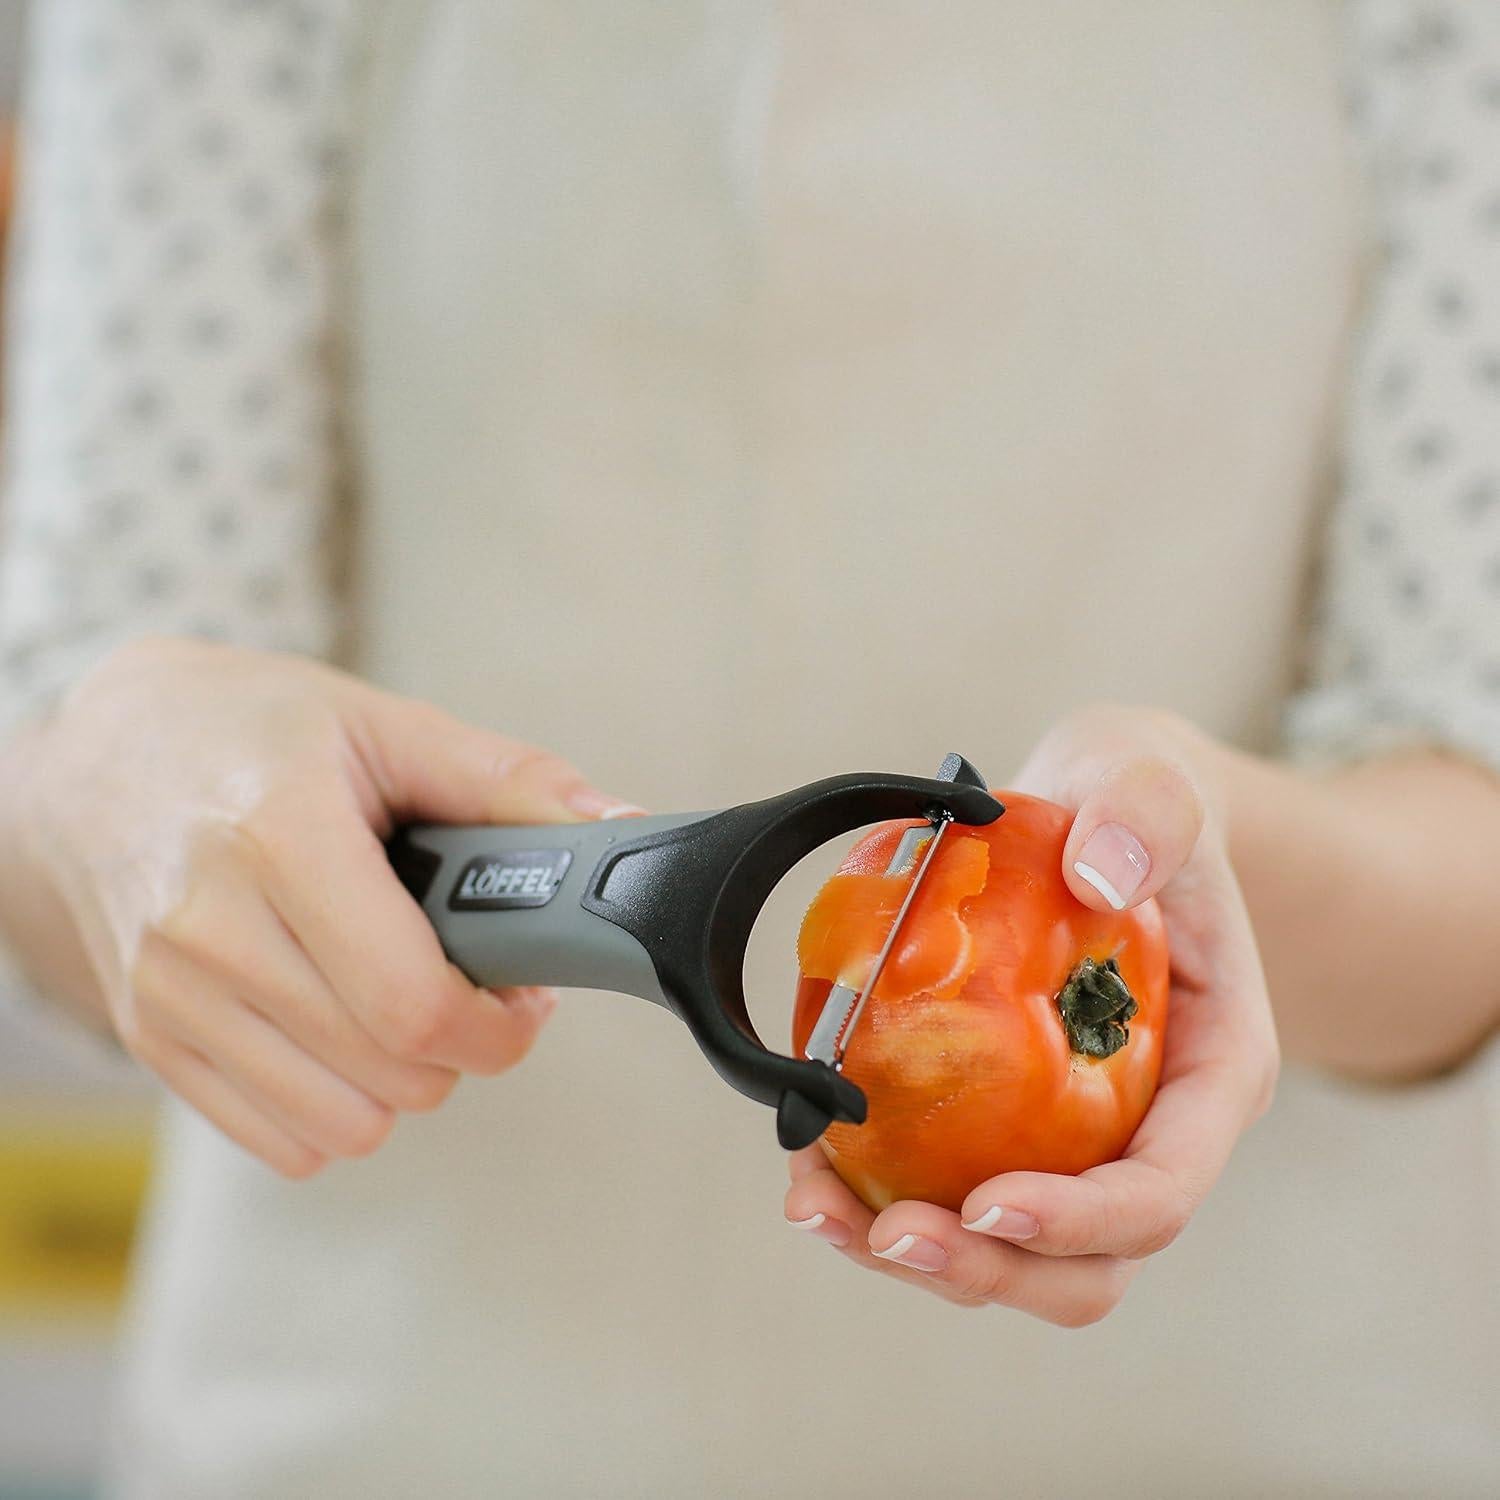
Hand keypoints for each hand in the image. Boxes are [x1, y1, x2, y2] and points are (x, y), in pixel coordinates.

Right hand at [0, 637, 639, 1176]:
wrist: (88, 763)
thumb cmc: (241, 732)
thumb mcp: (381, 724)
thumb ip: (509, 782)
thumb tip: (618, 828)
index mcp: (279, 839)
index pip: (411, 1004)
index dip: (497, 1026)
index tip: (522, 998)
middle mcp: (208, 929)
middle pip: (389, 1074)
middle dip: (462, 1046)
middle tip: (470, 986)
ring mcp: (168, 996)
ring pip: (340, 1124)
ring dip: (400, 1081)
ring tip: (399, 1002)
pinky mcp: (148, 1041)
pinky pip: (277, 1141)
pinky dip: (333, 1106)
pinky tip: (339, 1031)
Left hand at [783, 705, 1277, 1324]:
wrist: (1107, 816)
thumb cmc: (1136, 802)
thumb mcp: (1148, 778)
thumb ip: (1146, 814)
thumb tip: (1103, 877)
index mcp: (1214, 1070)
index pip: (1163, 1186)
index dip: (1082, 1221)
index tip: (987, 1206)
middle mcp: (1153, 1126)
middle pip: (1092, 1259)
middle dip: (989, 1271)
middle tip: (885, 1233)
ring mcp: (1083, 1136)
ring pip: (1018, 1253)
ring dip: (919, 1258)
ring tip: (819, 1209)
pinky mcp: (1017, 1126)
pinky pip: (959, 1193)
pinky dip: (884, 1203)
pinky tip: (814, 1172)